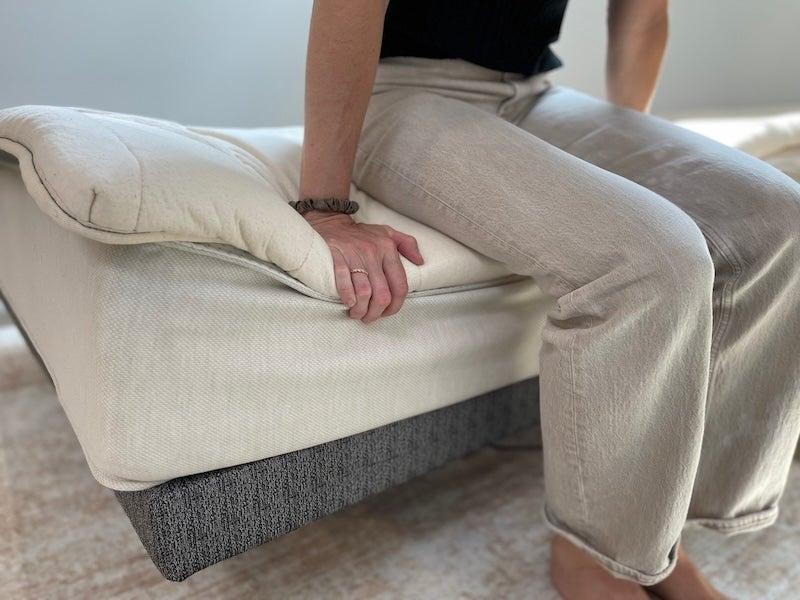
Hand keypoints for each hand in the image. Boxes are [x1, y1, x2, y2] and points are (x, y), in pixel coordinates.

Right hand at [303, 210, 424, 322]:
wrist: (331, 222)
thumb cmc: (361, 233)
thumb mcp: (387, 232)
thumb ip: (407, 244)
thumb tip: (420, 262)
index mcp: (388, 249)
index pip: (399, 285)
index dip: (395, 305)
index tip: (387, 312)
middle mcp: (373, 252)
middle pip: (382, 294)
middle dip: (376, 313)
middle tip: (369, 318)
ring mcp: (354, 255)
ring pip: (365, 293)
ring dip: (361, 310)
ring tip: (357, 314)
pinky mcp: (336, 256)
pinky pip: (345, 283)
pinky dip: (348, 297)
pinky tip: (348, 303)